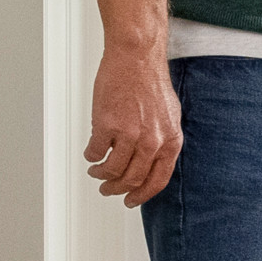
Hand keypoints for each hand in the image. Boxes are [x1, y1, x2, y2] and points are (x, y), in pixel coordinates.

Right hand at [86, 47, 181, 205]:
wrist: (136, 59)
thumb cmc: (150, 83)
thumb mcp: (169, 117)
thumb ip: (162, 141)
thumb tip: (150, 162)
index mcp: (170, 140)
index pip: (158, 180)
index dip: (143, 195)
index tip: (131, 200)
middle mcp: (153, 141)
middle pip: (132, 179)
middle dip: (117, 189)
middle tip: (108, 190)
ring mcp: (130, 134)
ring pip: (112, 170)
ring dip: (101, 175)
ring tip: (96, 172)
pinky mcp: (108, 126)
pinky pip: (95, 152)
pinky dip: (91, 157)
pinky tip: (91, 153)